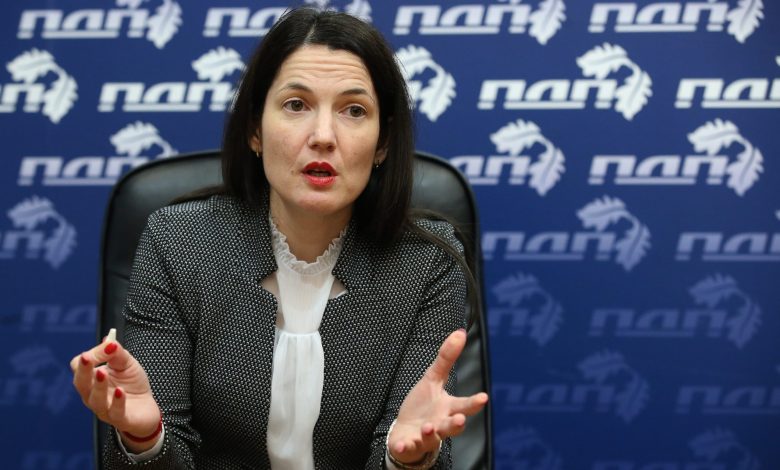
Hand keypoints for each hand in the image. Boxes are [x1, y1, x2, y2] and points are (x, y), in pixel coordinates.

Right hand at [70, 337, 161, 451]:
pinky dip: (117, 402)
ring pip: (95, 400)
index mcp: (91, 380)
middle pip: (81, 384)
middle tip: (87, 358)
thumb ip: (116, 352)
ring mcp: (105, 409)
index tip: (104, 347)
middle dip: (83, 371)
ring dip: (98, 386)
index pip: (78, 367)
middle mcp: (92, 395)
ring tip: (103, 373)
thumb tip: (108, 341)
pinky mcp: (120, 419)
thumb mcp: (126, 363)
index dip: (87, 357)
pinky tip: (121, 391)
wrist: (146, 408)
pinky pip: (115, 413)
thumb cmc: (132, 384)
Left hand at [388, 329, 488, 464]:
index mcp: (448, 408)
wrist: (406, 432)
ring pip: (432, 438)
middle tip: (460, 419)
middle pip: (452, 426)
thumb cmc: (424, 405)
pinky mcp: (410, 446)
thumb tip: (460, 332)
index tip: (484, 398)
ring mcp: (426, 437)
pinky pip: (409, 448)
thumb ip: (447, 358)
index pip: (464, 405)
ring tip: (429, 427)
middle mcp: (441, 425)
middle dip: (457, 424)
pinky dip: (407, 447)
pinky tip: (404, 444)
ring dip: (431, 433)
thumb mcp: (433, 379)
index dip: (474, 403)